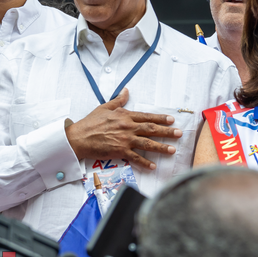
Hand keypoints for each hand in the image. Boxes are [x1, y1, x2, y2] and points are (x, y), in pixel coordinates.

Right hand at [65, 88, 181, 170]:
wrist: (78, 137)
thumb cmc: (90, 122)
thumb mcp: (105, 107)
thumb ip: (118, 101)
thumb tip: (126, 91)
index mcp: (125, 116)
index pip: (146, 116)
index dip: (160, 118)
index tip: (171, 120)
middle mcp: (127, 127)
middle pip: (151, 129)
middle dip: (167, 132)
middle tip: (179, 134)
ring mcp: (124, 140)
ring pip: (147, 143)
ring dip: (161, 147)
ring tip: (172, 150)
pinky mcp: (119, 151)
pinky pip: (135, 158)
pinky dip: (145, 162)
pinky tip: (154, 166)